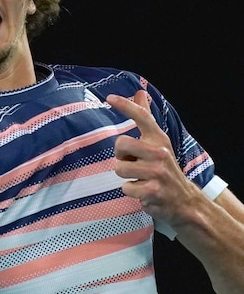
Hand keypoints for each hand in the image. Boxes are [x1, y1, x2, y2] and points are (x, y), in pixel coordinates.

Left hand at [107, 90, 200, 225]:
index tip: (109, 97)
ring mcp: (157, 172)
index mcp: (159, 139)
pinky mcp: (152, 190)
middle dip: (121, 155)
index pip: (142, 117)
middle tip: (133, 162)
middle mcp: (160, 152)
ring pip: (119, 168)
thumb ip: (146, 118)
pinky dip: (131, 191)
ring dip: (126, 176)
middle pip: (120, 143)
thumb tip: (139, 92)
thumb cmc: (163, 168)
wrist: (183, 201)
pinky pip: (125, 187)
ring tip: (140, 177)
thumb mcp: (157, 142)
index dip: (125, 105)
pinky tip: (143, 191)